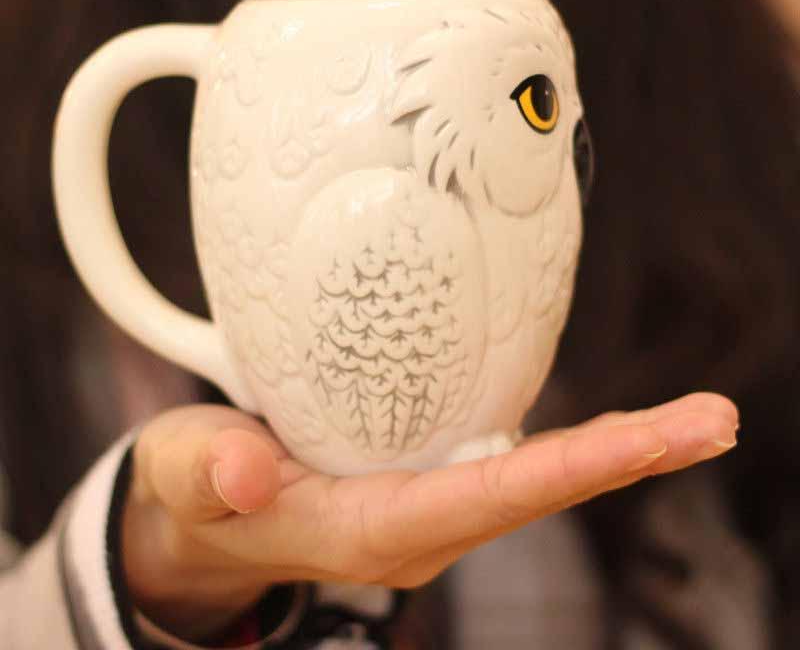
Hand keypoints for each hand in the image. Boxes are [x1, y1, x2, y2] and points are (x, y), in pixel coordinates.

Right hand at [123, 392, 737, 639]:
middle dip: (629, 458)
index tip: (653, 439)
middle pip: (541, 491)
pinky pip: (514, 464)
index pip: (490, 498)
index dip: (573, 467)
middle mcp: (418, 520)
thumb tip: (243, 477)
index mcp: (370, 528)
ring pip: (538, 478)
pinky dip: (572, 445)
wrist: (202, 522)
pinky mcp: (424, 476)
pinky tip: (613, 424)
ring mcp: (428, 501)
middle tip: (714, 420)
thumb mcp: (188, 480)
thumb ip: (210, 476)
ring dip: (618, 452)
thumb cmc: (200, 498)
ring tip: (692, 419)